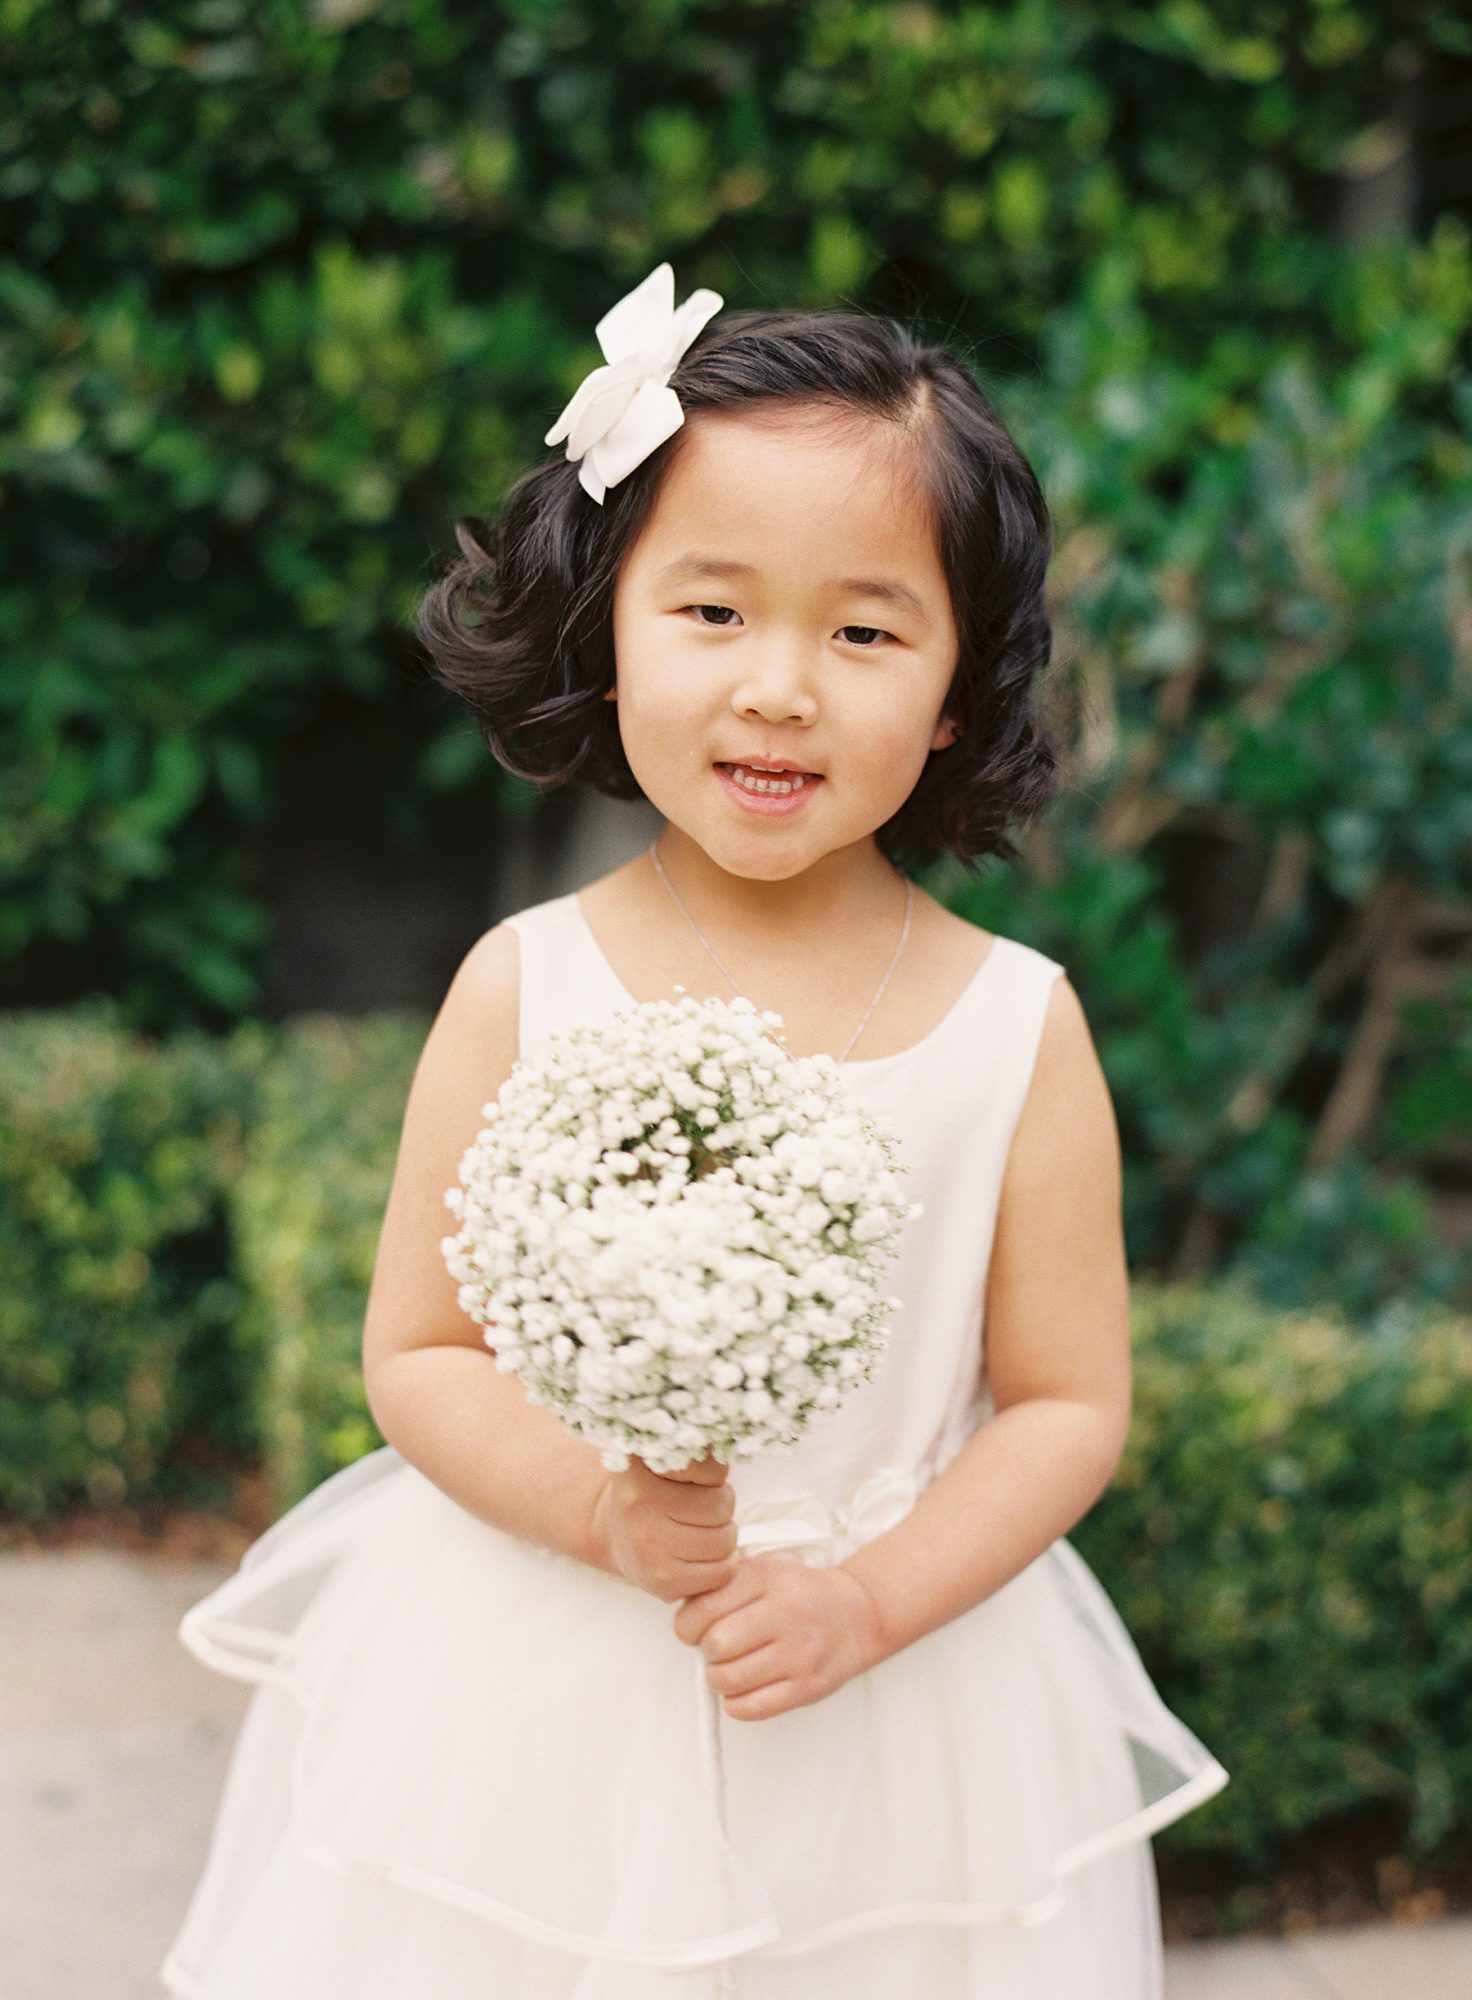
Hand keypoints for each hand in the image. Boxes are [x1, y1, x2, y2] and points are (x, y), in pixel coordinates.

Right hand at [592, 1451, 739, 1603]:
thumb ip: (693, 1451)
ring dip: (723, 1535)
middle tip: (700, 1506)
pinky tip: (698, 1555)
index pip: (711, 1465)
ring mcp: (647, 1545)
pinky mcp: (661, 1580)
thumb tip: (722, 1452)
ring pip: (726, 1539)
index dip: (714, 1472)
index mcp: (638, 1465)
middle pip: (722, 1503)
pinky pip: (721, 1572)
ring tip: (699, 1529)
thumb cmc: (654, 1490)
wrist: (617, 1534)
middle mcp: (637, 1503)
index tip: (697, 1476)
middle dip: (721, 1505)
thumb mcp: (662, 1459)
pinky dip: (721, 1564)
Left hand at [671, 1552, 885, 1721]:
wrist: (857, 1614)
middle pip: (715, 1645)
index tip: (695, 1629)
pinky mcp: (806, 1687)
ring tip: (731, 1667)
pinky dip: (737, 1703)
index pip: (703, 1608)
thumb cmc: (798, 1593)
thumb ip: (723, 1584)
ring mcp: (798, 1653)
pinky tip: (745, 1688)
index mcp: (766, 1578)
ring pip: (729, 1680)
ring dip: (719, 1678)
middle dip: (707, 1651)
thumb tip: (681, 1614)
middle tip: (718, 1648)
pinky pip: (750, 1708)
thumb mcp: (764, 1569)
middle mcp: (784, 1613)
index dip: (688, 1625)